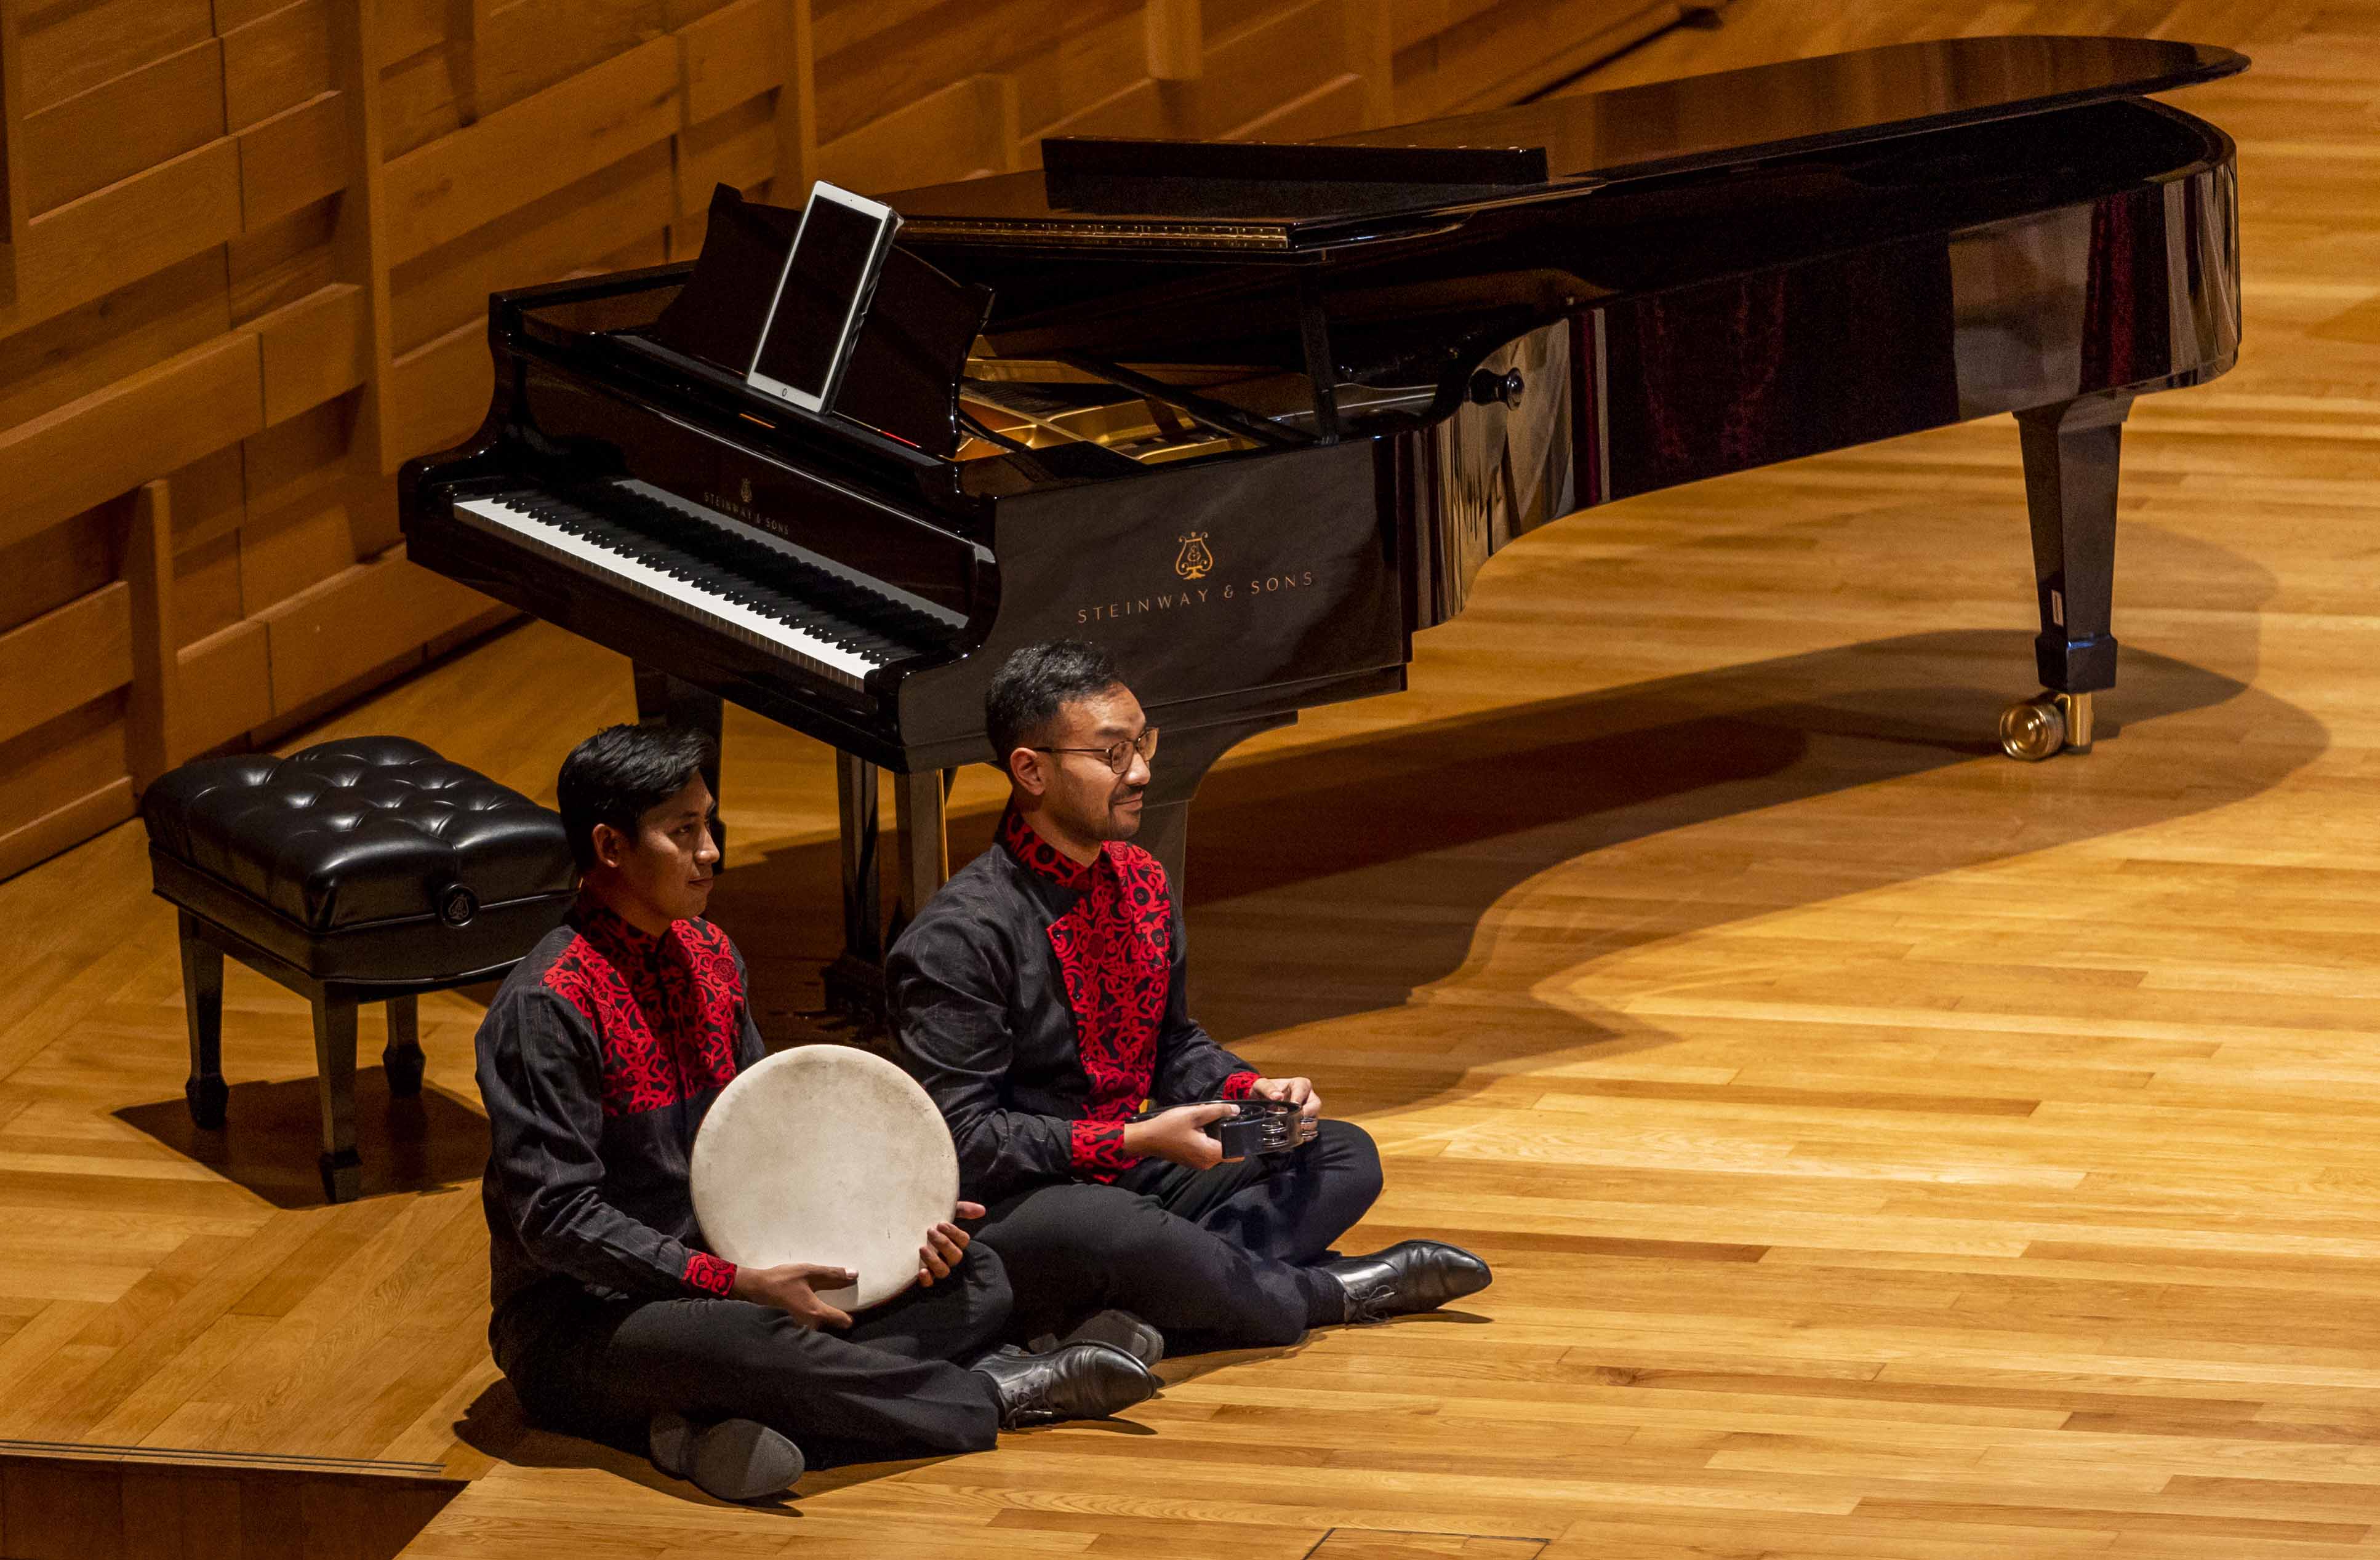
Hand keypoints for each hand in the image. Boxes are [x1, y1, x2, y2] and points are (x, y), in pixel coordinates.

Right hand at [730, 1261, 856, 1329]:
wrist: (756, 1288)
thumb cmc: (782, 1280)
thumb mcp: (808, 1272)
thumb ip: (832, 1274)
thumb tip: (854, 1274)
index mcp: (816, 1313)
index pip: (843, 1321)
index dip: (852, 1314)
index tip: (857, 1307)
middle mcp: (810, 1326)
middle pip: (833, 1325)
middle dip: (839, 1316)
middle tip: (844, 1304)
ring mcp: (800, 1328)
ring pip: (821, 1326)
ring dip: (826, 1317)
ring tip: (831, 1303)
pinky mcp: (793, 1326)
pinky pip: (811, 1325)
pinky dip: (815, 1317)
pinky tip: (813, 1305)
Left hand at [918, 1200, 985, 1285]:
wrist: (904, 1230)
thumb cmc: (929, 1221)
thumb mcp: (944, 1212)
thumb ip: (962, 1210)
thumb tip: (982, 1210)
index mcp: (955, 1242)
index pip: (963, 1241)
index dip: (954, 1233)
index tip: (940, 1223)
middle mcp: (948, 1257)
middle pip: (955, 1256)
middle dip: (944, 1243)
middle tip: (929, 1231)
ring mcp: (937, 1267)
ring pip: (943, 1271)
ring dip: (934, 1260)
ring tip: (921, 1248)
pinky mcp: (924, 1276)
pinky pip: (929, 1283)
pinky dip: (926, 1279)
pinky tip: (921, 1271)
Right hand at [1122, 1101, 1235, 1169]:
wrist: (1146, 1139)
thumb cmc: (1168, 1127)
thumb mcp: (1194, 1114)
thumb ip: (1217, 1111)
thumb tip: (1236, 1110)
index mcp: (1211, 1154)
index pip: (1236, 1150)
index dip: (1239, 1137)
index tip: (1235, 1123)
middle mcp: (1208, 1163)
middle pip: (1227, 1149)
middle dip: (1224, 1133)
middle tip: (1212, 1119)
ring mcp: (1200, 1164)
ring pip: (1217, 1148)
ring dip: (1214, 1135)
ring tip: (1202, 1122)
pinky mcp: (1193, 1160)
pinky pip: (1207, 1150)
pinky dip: (1206, 1140)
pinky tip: (1195, 1128)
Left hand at [1252, 1075, 1321, 1138]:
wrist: (1261, 1102)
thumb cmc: (1265, 1091)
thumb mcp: (1262, 1085)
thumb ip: (1268, 1088)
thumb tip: (1277, 1096)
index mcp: (1301, 1085)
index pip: (1303, 1090)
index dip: (1298, 1098)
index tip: (1293, 1105)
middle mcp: (1308, 1098)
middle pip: (1315, 1106)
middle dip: (1305, 1115)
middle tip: (1294, 1120)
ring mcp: (1308, 1112)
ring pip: (1313, 1121)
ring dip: (1303, 1128)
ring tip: (1290, 1131)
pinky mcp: (1305, 1125)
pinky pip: (1309, 1133)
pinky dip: (1300, 1137)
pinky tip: (1291, 1138)